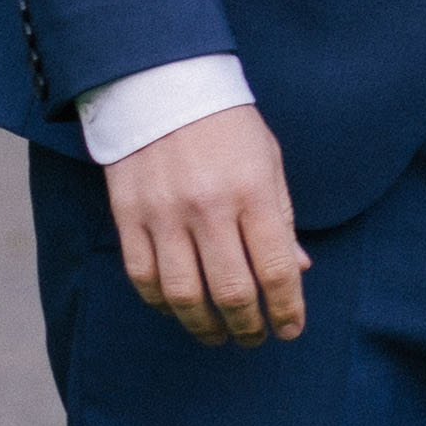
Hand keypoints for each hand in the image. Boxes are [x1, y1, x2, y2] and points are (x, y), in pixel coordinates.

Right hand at [104, 104, 308, 346]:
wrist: (162, 87)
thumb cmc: (227, 127)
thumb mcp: (269, 163)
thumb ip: (281, 219)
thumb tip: (297, 271)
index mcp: (253, 193)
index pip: (275, 269)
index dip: (287, 309)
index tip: (290, 330)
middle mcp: (208, 208)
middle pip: (230, 290)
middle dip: (248, 326)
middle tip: (255, 339)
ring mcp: (164, 215)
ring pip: (182, 294)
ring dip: (203, 325)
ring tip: (218, 335)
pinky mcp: (128, 217)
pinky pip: (143, 277)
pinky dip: (161, 303)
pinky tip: (179, 309)